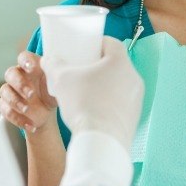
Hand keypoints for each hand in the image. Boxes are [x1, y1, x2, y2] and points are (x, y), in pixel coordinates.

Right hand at [0, 51, 57, 132]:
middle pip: (10, 73)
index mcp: (31, 66)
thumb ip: (54, 74)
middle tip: (31, 95)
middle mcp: (18, 76)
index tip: (32, 68)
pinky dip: (18, 119)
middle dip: (20, 84)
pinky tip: (31, 124)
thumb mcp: (56, 84)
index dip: (25, 61)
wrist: (47, 113)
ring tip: (27, 110)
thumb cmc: (52, 92)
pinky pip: (6, 110)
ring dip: (16, 102)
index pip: (23, 57)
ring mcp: (10, 90)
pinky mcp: (6, 105)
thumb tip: (56, 68)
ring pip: (4, 91)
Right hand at [40, 36, 143, 150]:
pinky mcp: (135, 115)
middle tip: (82, 71)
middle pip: (115, 63)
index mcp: (120, 61)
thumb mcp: (61, 80)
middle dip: (98, 65)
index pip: (111, 43)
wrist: (100, 142)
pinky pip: (122, 101)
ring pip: (120, 82)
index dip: (97, 44)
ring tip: (86, 91)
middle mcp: (133, 76)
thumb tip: (48, 59)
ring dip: (105, 84)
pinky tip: (95, 109)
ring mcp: (136, 97)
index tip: (85, 49)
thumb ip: (54, 65)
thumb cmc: (83, 105)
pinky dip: (110, 102)